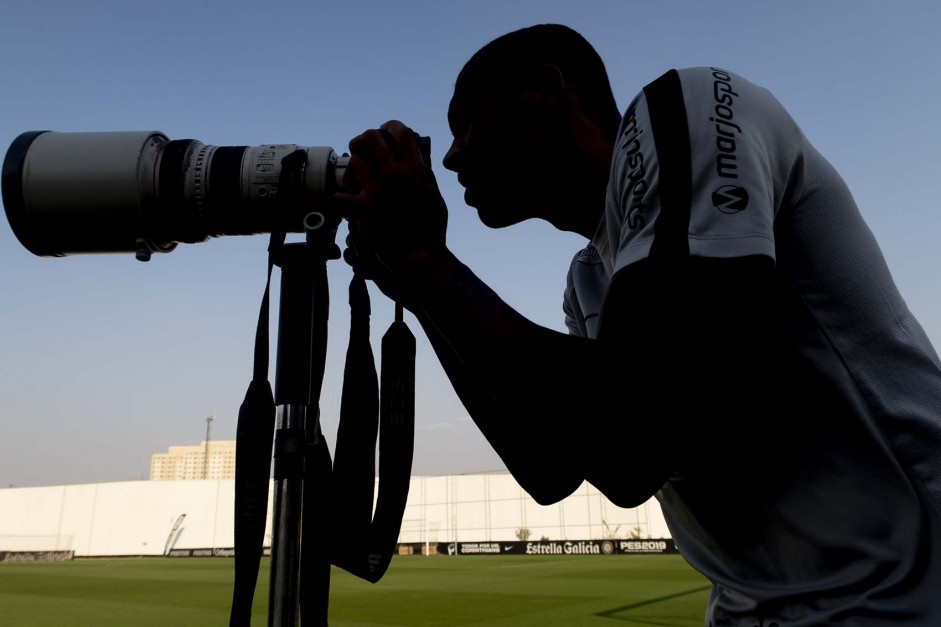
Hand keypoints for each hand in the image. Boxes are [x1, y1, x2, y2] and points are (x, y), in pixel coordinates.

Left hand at [333, 120, 447, 284]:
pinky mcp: (363, 209)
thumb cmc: (431, 227)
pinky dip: (341, 201)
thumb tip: (416, 153)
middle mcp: (395, 174)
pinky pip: (340, 196)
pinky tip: (346, 204)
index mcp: (415, 168)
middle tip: (364, 153)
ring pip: (354, 161)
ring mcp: (377, 189)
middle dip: (364, 142)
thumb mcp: (434, 193)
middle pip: (370, 137)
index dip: (389, 128)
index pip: (399, 130)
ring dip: (353, 171)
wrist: (420, 255)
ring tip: (356, 181)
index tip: (385, 135)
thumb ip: (423, 171)